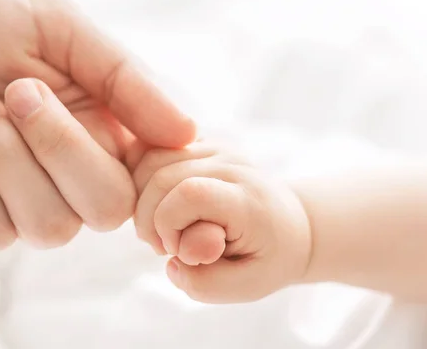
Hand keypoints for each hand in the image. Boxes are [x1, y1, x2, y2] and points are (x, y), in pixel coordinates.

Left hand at [0, 0, 194, 249]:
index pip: (142, 172)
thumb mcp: (55, 23)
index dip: (137, 159)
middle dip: (61, 148)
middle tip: (15, 90)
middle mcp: (59, 170)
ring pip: (51, 229)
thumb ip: (124, 78)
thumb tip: (188, 132)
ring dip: (11, 162)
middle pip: (105, 208)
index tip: (98, 113)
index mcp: (92, 124)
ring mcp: (12, 200)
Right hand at [131, 142, 310, 302]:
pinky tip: (158, 205)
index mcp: (247, 199)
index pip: (190, 194)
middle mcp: (231, 163)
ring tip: (164, 227)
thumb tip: (172, 261)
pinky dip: (143, 180)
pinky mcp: (198, 142)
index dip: (168, 225)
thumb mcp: (247, 287)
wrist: (288, 224)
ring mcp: (214, 148)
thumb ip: (208, 283)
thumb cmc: (266, 258)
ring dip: (141, 200)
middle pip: (160, 177)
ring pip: (148, 160)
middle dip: (148, 220)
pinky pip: (151, 150)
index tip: (179, 251)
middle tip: (167, 247)